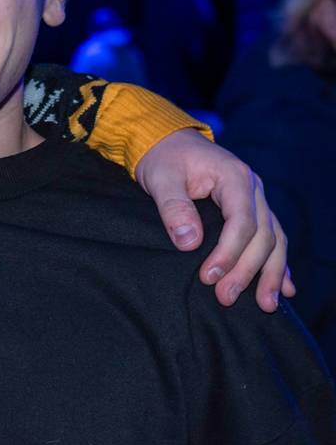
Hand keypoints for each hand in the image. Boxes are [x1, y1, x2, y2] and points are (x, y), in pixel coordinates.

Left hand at [135, 128, 293, 311]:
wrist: (166, 140)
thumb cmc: (162, 157)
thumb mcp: (160, 177)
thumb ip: (174, 207)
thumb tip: (189, 242)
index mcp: (234, 178)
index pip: (242, 223)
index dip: (228, 254)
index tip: (208, 278)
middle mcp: (253, 189)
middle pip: (262, 236)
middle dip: (247, 271)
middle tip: (226, 297)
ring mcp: (256, 199)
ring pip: (274, 240)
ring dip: (271, 273)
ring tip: (266, 305)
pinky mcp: (251, 209)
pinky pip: (272, 238)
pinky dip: (278, 263)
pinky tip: (284, 288)